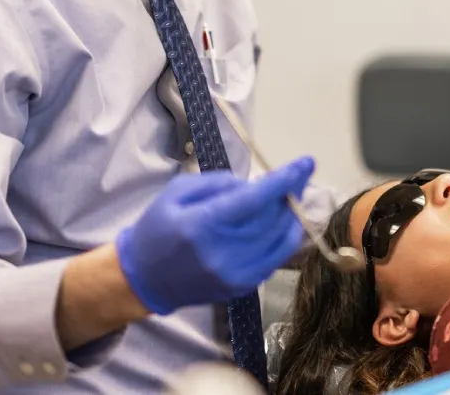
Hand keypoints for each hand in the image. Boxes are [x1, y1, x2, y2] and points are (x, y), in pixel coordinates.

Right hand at [116, 157, 315, 314]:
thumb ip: (218, 183)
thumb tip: (256, 184)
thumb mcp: (178, 191)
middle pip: (272, 218)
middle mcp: (222, 254)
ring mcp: (235, 275)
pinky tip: (285, 219)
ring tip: (293, 193)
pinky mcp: (243, 287)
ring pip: (280, 238)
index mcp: (201, 226)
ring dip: (292, 213)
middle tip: (299, 173)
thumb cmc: (158, 228)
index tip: (305, 162)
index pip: (254, 200)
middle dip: (291, 192)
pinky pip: (277, 257)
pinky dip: (286, 235)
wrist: (144, 279)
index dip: (284, 180)